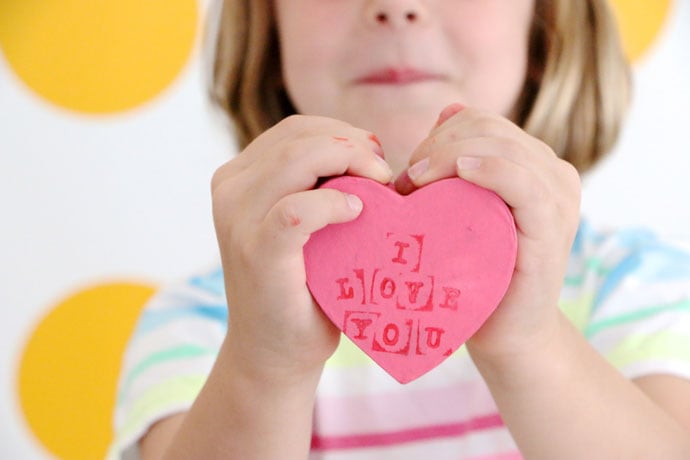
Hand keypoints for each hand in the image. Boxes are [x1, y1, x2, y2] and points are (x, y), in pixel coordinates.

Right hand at [211, 115, 392, 382]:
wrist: (272, 352)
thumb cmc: (301, 286)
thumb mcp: (304, 224)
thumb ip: (320, 183)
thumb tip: (374, 150)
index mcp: (239, 177)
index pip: (296, 130)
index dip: (343, 134)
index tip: (377, 160)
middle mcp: (230, 190)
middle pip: (298, 137)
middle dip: (353, 146)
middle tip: (385, 175)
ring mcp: (237, 220)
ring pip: (296, 159)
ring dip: (349, 165)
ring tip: (378, 191)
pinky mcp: (256, 252)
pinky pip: (297, 209)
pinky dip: (332, 204)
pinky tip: (356, 212)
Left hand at [395, 104, 580, 358]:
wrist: (504, 331)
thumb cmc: (476, 272)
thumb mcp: (463, 209)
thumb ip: (460, 162)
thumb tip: (448, 110)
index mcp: (532, 163)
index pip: (480, 121)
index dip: (437, 137)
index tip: (408, 174)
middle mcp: (552, 172)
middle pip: (487, 127)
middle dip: (437, 147)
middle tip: (407, 184)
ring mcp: (558, 196)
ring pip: (501, 145)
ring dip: (448, 156)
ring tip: (416, 186)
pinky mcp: (553, 226)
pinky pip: (523, 180)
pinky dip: (489, 168)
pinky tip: (461, 172)